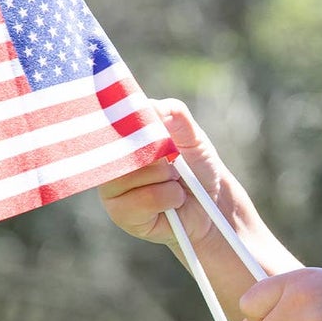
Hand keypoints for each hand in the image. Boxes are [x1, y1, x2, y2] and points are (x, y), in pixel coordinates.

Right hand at [99, 99, 251, 247]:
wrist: (211, 203)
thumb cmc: (197, 165)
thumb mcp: (192, 136)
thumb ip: (176, 115)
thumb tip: (156, 107)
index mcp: (122, 134)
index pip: (113, 119)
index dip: (133, 121)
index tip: (155, 126)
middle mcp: (110, 158)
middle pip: (125, 146)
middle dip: (159, 153)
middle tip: (173, 161)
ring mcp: (112, 187)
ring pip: (137, 173)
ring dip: (167, 178)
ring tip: (173, 182)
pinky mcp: (120, 212)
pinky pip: (145, 198)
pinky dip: (169, 197)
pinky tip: (172, 201)